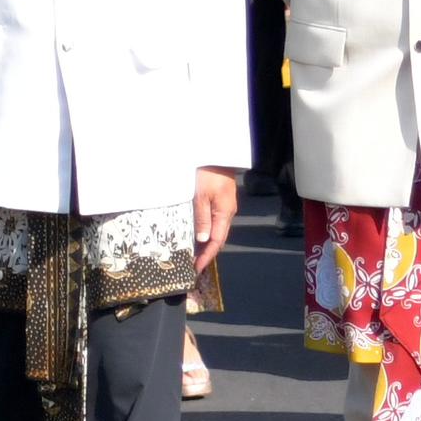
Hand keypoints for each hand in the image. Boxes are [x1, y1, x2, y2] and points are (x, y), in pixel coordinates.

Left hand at [190, 166, 241, 280]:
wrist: (215, 151)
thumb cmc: (207, 172)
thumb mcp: (201, 195)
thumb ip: (202, 218)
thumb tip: (204, 240)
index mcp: (224, 212)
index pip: (217, 241)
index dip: (207, 256)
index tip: (196, 269)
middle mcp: (227, 211)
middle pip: (219, 238)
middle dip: (207, 253)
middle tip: (193, 265)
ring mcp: (225, 205)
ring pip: (217, 230)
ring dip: (206, 243)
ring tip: (193, 254)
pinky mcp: (220, 198)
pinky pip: (214, 220)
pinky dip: (206, 231)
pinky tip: (198, 234)